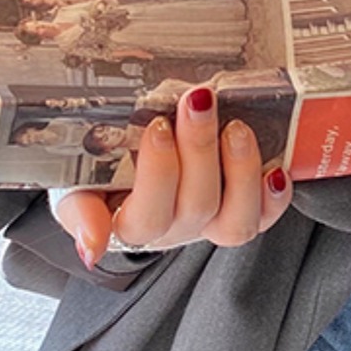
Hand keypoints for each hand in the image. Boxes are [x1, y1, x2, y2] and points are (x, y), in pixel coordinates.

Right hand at [52, 85, 293, 269]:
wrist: (121, 161)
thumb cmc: (97, 170)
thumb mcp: (74, 185)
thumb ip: (79, 212)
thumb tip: (92, 247)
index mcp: (131, 224)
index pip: (148, 216)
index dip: (158, 173)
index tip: (157, 126)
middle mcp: (176, 229)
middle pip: (196, 205)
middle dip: (200, 148)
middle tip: (198, 102)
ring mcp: (211, 221)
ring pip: (236, 221)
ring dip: (241, 171)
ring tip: (236, 128)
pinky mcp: (242, 209)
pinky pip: (265, 216)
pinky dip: (276, 198)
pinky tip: (277, 170)